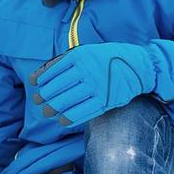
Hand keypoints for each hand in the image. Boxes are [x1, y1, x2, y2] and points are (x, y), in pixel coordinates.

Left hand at [30, 41, 173, 125]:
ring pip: (68, 101)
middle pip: (58, 88)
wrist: (138, 66)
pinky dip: (70, 118)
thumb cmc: (105, 58)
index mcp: (80, 56)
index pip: (53, 72)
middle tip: (39, 103)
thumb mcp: (83, 52)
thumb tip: (34, 77)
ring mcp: (97, 86)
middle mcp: (88, 70)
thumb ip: (59, 63)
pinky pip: (83, 112)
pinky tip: (62, 121)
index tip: (35, 88)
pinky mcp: (106, 100)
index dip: (41, 82)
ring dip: (54, 109)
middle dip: (45, 98)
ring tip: (47, 113)